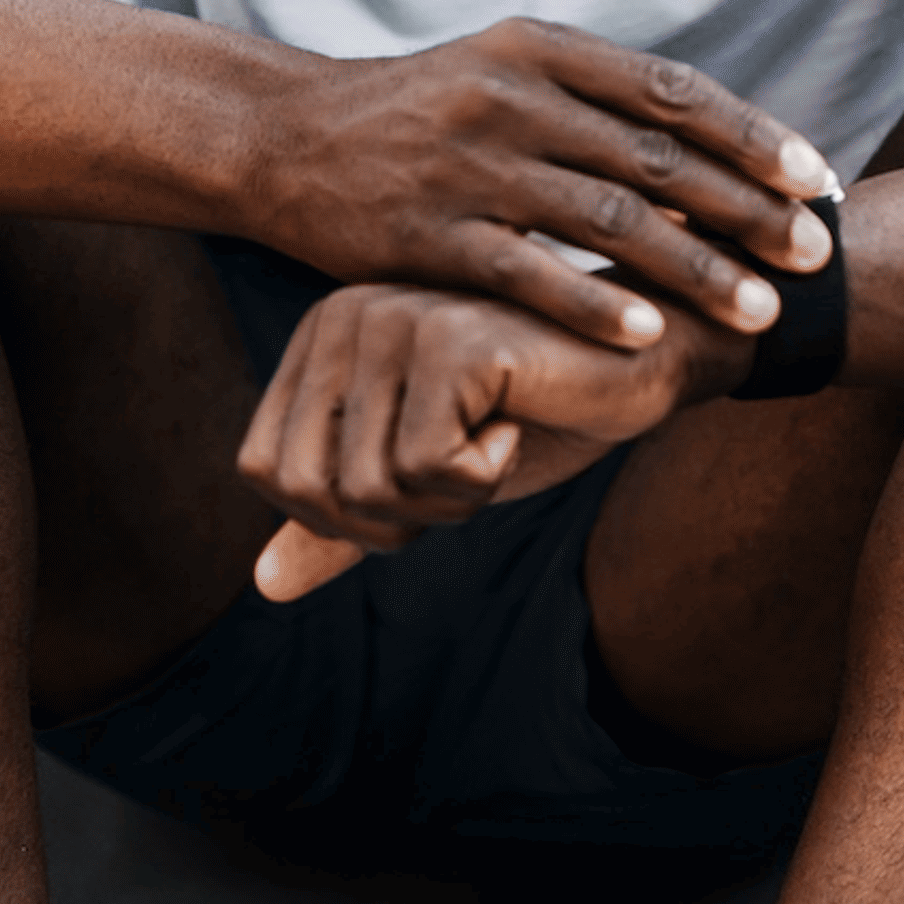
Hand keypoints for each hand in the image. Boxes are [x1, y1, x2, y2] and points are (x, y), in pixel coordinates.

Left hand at [234, 281, 745, 600]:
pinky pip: (425, 467)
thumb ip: (344, 519)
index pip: (266, 468)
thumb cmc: (530, 415)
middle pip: (308, 486)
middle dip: (393, 516)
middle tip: (464, 467)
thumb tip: (263, 586)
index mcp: (320, 339)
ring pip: (365, 486)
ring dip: (444, 502)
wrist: (639, 366)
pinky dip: (480, 478)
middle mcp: (342, 317)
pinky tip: (518, 423)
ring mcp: (392, 321)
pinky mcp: (448, 341)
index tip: (421, 476)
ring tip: (494, 441)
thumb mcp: (425, 477)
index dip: (343, 513)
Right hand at [248, 20, 838, 351]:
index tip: (817, 182)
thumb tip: (709, 136)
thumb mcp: (501, 72)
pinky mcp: (429, 231)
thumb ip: (592, 98)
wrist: (284, 136)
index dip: (753, 137)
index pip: (672, 92)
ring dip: (694, 270)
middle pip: (657, 159)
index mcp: (540, 50)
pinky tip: (648, 338)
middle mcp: (512, 97)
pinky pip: (528, 275)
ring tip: (757, 313)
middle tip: (813, 259)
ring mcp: (470, 165)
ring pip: (609, 222)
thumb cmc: (416, 114)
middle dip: (747, 212)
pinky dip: (593, 306)